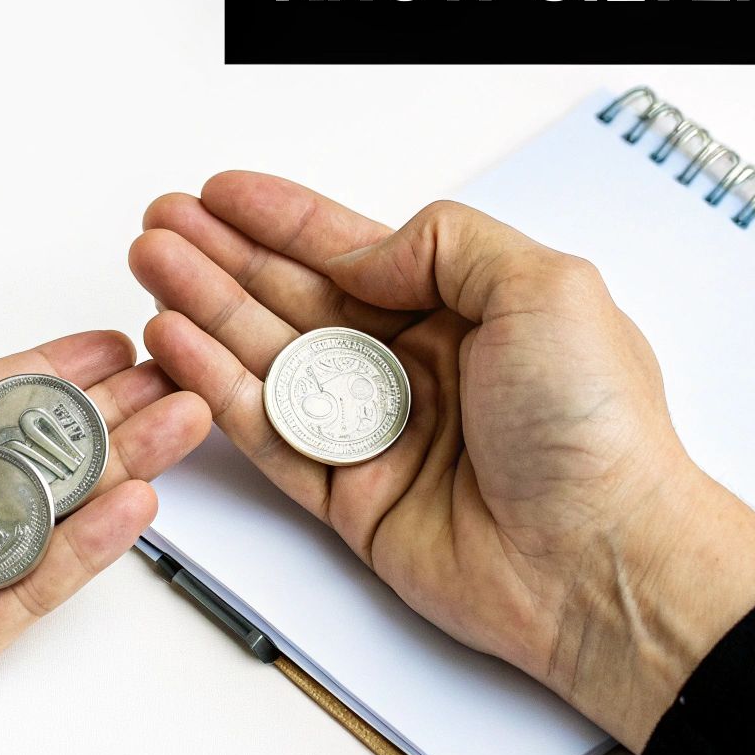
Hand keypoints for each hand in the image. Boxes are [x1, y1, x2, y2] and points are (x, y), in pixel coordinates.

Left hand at [0, 299, 210, 754]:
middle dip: (101, 413)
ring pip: (47, 514)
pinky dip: (87, 547)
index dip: (44, 369)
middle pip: (27, 451)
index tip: (103, 343)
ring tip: (177, 426)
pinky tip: (131, 505)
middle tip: (167, 379)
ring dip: (115, 468)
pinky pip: (33, 589)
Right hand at [130, 173, 754, 749]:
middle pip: (296, 298)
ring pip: (270, 358)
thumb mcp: (545, 286)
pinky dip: (217, 387)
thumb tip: (362, 252)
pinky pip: (268, 432)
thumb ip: (443, 243)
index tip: (223, 193)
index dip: (283, 219)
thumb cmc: (596, 430)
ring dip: (206, 309)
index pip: (355, 250)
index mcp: (467, 310)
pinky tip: (178, 344)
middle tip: (162, 227)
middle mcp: (418, 366)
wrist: (604, 561)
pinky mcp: (350, 496)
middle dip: (223, 257)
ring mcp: (381, 431)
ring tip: (151, 268)